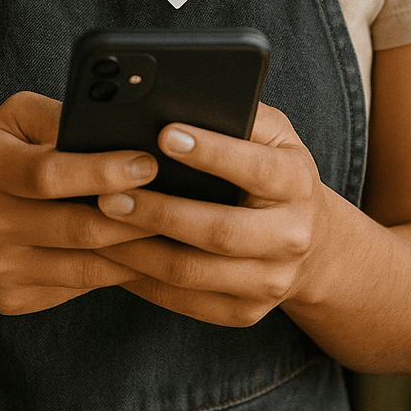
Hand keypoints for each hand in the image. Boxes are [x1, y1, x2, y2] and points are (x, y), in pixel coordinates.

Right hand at [0, 91, 159, 314]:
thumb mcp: (10, 121)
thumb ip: (59, 118)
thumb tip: (117, 126)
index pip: (49, 173)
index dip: (102, 170)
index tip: (148, 161)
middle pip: (76, 227)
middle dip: (137, 216)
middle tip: (184, 202)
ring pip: (85, 266)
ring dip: (138, 252)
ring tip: (181, 234)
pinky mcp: (11, 299)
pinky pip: (78, 287)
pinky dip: (117, 272)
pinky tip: (148, 258)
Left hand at [93, 102, 328, 326]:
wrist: (312, 244)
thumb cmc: (275, 171)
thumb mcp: (272, 136)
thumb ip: (239, 115)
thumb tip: (181, 98)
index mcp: (296, 183)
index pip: (255, 168)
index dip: (212, 152)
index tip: (165, 133)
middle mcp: (290, 237)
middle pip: (219, 231)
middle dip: (159, 213)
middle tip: (108, 194)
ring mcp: (269, 282)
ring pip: (193, 272)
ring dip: (138, 250)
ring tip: (98, 224)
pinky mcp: (244, 312)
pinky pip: (184, 301)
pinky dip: (143, 279)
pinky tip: (113, 255)